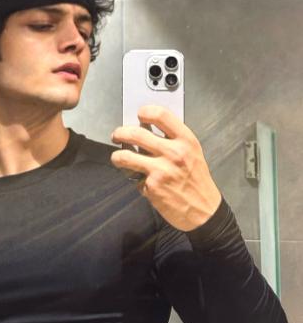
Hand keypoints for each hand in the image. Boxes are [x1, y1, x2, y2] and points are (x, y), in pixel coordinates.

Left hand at [110, 105, 221, 231]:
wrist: (204, 211)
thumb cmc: (197, 180)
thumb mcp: (192, 153)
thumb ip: (173, 139)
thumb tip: (146, 128)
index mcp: (186, 141)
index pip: (161, 115)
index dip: (145, 111)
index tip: (139, 115)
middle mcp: (173, 153)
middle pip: (135, 133)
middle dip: (120, 133)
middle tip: (117, 135)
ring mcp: (161, 169)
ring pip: (125, 156)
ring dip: (117, 156)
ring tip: (118, 157)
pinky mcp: (152, 186)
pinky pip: (134, 178)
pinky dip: (135, 180)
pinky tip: (143, 182)